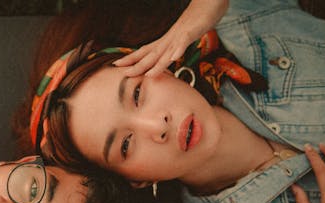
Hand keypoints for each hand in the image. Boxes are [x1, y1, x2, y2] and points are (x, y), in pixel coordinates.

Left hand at [113, 0, 228, 76]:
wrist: (208, 3)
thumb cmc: (195, 21)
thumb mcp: (180, 38)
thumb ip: (171, 50)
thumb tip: (164, 62)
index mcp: (165, 41)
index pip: (144, 52)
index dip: (131, 59)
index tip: (116, 65)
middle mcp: (169, 39)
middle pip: (151, 54)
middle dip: (137, 65)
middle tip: (124, 73)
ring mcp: (179, 35)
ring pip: (166, 51)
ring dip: (157, 64)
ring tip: (148, 74)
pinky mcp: (191, 31)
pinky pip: (185, 41)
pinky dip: (179, 49)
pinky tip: (174, 58)